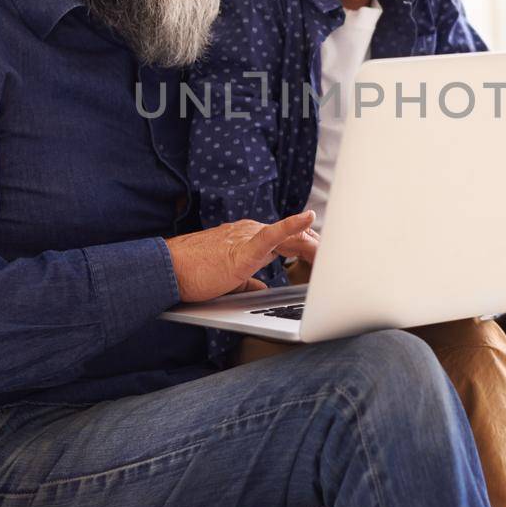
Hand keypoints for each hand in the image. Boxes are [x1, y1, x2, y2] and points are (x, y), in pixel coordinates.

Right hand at [165, 212, 317, 301]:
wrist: (168, 270)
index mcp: (248, 237)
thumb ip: (248, 282)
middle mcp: (251, 231)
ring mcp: (248, 236)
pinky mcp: (244, 247)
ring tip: (332, 254)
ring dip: (314, 245)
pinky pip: (273, 233)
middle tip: (336, 260)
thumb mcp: (228, 279)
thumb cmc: (193, 274)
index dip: (308, 248)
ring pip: (291, 236)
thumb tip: (263, 289)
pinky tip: (308, 217)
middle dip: (317, 248)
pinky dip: (292, 224)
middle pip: (295, 237)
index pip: (287, 239)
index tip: (324, 258)